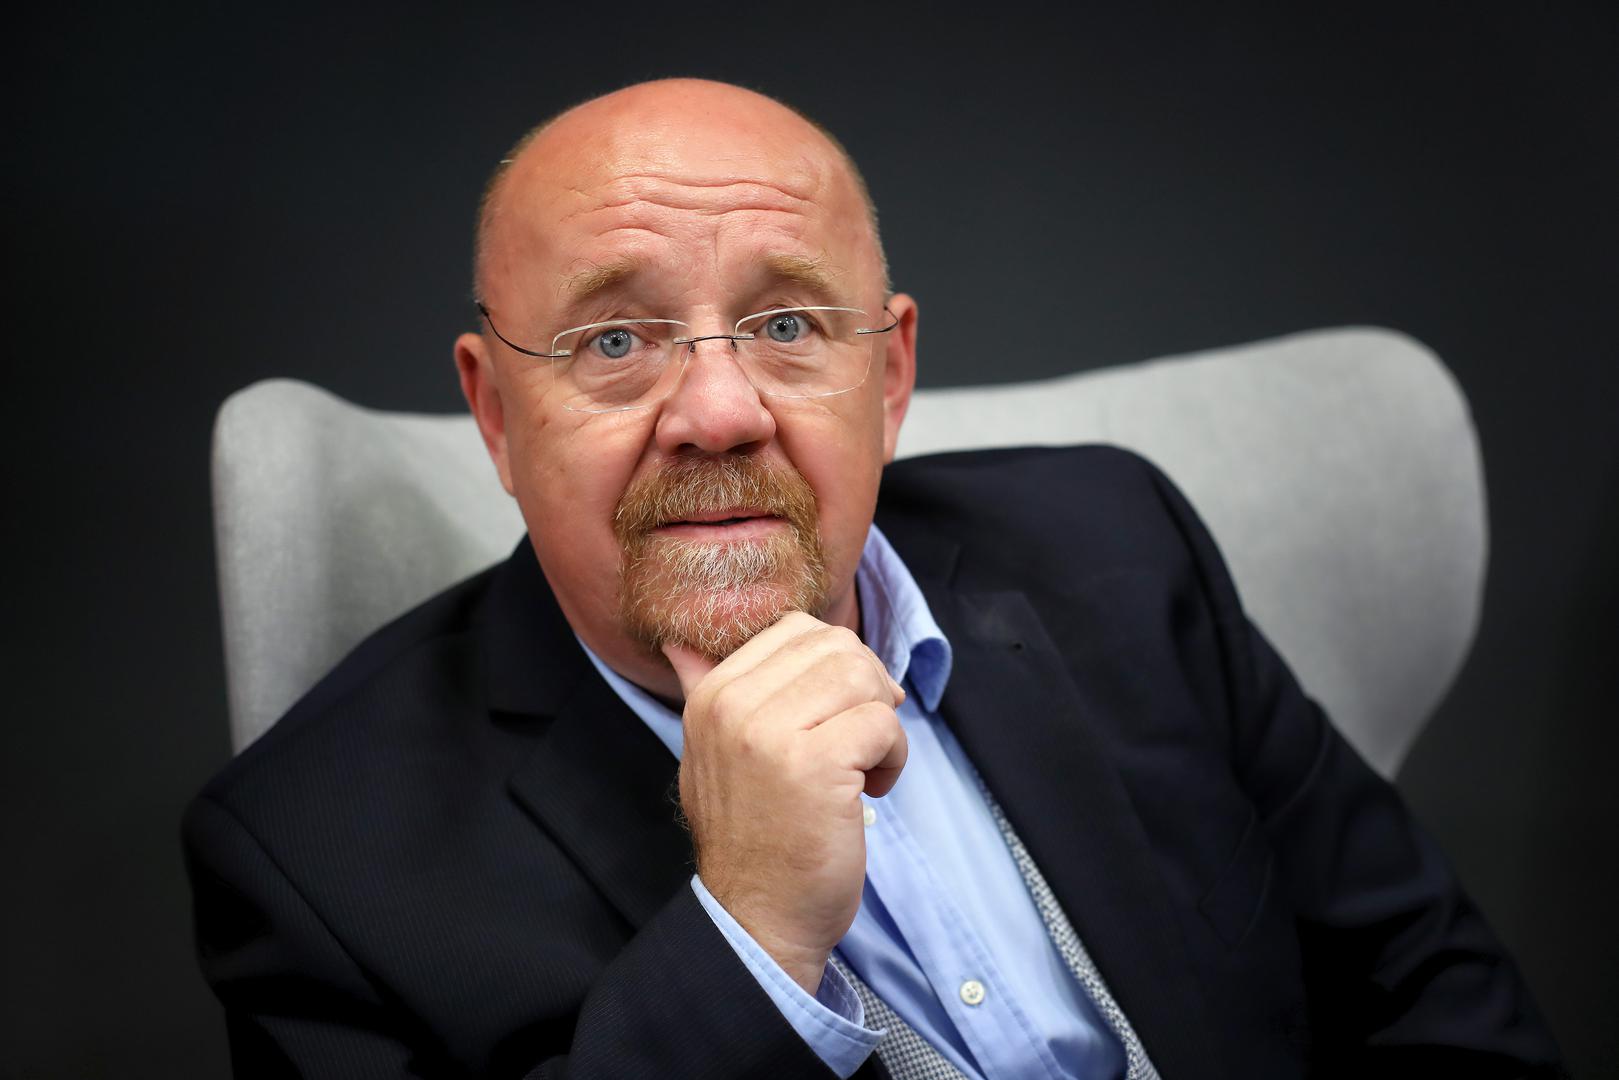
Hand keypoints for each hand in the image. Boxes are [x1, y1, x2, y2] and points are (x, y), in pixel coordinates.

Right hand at [664, 612, 907, 995]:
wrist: (757, 918)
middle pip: (835, 645)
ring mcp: (771, 733)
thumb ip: (705, 694)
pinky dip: (894, 757)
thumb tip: (680, 644)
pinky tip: (872, 791)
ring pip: (863, 677)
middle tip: (866, 737)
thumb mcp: (712, 757)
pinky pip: (882, 724)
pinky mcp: (816, 764)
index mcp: (711, 695)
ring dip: (883, 722)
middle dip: (868, 686)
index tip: (841, 711)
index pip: (794, 630)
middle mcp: (733, 705)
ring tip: (868, 766)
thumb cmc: (752, 837)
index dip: (837, 664)